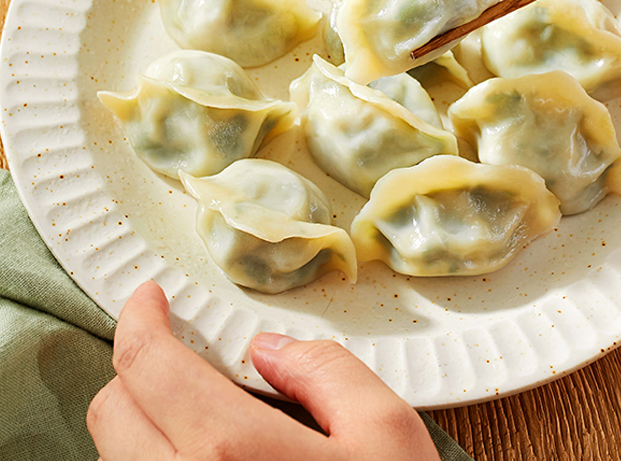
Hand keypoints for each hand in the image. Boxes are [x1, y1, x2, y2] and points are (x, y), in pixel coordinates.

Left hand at [87, 281, 439, 460]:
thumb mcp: (385, 430)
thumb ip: (325, 370)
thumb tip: (272, 350)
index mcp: (230, 451)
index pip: (148, 365)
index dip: (140, 318)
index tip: (150, 299)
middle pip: (112, 411)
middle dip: (139, 369)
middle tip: (182, 357)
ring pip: (115, 459)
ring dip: (144, 423)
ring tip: (201, 416)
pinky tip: (206, 460)